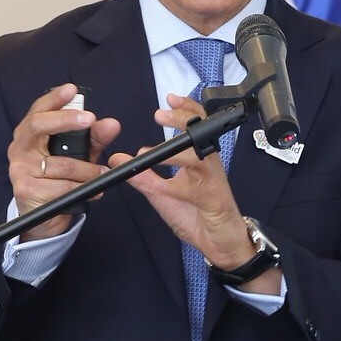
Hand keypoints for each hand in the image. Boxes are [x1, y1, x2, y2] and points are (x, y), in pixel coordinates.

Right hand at [9, 84, 121, 240]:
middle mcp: (20, 148)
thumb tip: (111, 124)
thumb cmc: (58, 179)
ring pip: (60, 164)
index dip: (54, 98)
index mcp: (29, 134)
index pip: (39, 109)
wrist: (43, 217)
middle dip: (66, 120)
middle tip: (90, 119)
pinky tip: (93, 192)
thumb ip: (94, 138)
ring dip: (88, 170)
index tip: (72, 90)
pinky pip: (61, 187)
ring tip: (102, 173)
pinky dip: (82, 189)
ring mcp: (19, 169)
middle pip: (39, 125)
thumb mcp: (79, 155)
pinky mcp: (25, 190)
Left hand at [108, 94, 278, 293]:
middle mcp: (208, 164)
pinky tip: (162, 188)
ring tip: (153, 153)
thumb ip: (143, 176)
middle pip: (202, 132)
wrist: (220, 242)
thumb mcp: (163, 193)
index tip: (169, 98)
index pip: (196, 125)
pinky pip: (193, 190)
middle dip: (182, 119)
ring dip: (176, 152)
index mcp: (199, 158)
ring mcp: (212, 181)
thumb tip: (119, 160)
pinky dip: (175, 188)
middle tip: (159, 115)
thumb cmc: (197, 214)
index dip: (185, 108)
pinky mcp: (213, 200)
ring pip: (198, 158)